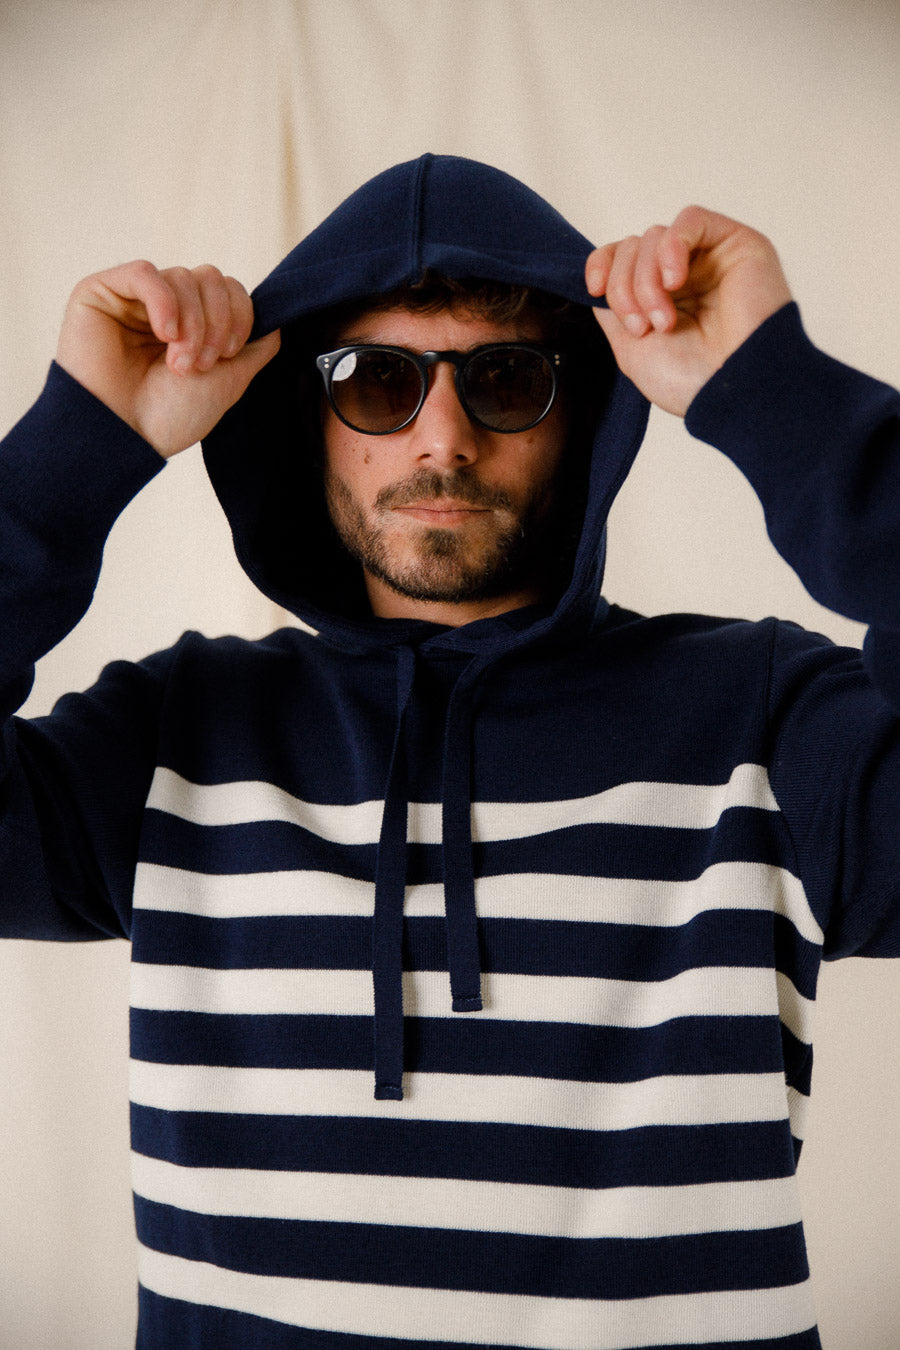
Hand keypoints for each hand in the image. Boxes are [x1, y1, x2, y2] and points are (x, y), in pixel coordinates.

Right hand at [55, 261, 280, 457]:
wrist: (125, 437)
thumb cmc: (170, 417)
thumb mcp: (230, 381)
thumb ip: (255, 347)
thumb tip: (275, 320)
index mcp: (194, 325)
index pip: (230, 290)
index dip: (240, 315)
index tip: (228, 354)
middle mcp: (165, 308)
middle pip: (211, 277)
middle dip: (217, 321)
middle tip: (203, 363)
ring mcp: (133, 299)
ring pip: (182, 276)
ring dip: (192, 323)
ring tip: (179, 363)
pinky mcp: (101, 292)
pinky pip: (144, 273)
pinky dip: (164, 301)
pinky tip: (164, 334)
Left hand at [585, 206, 792, 416]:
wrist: (735, 391)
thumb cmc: (691, 381)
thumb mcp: (630, 348)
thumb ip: (612, 308)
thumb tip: (598, 276)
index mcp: (660, 298)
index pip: (620, 257)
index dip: (601, 264)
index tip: (595, 289)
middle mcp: (684, 276)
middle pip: (632, 247)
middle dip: (624, 287)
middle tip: (642, 328)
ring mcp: (709, 258)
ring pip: (654, 236)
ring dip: (646, 279)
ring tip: (664, 320)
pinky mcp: (736, 244)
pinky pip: (690, 220)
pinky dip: (671, 247)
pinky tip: (675, 281)